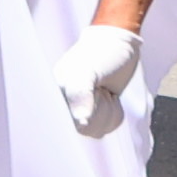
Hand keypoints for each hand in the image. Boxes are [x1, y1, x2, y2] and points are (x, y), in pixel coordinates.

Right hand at [55, 22, 142, 137]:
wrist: (119, 45)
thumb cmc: (102, 53)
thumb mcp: (88, 70)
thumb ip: (79, 94)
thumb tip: (81, 121)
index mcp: (57, 91)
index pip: (69, 122)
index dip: (87, 114)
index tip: (96, 93)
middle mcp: (65, 101)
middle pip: (85, 130)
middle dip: (101, 111)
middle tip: (102, 89)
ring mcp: (82, 107)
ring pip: (97, 130)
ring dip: (109, 113)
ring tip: (106, 91)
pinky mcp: (96, 110)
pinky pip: (105, 127)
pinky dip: (114, 115)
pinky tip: (111, 97)